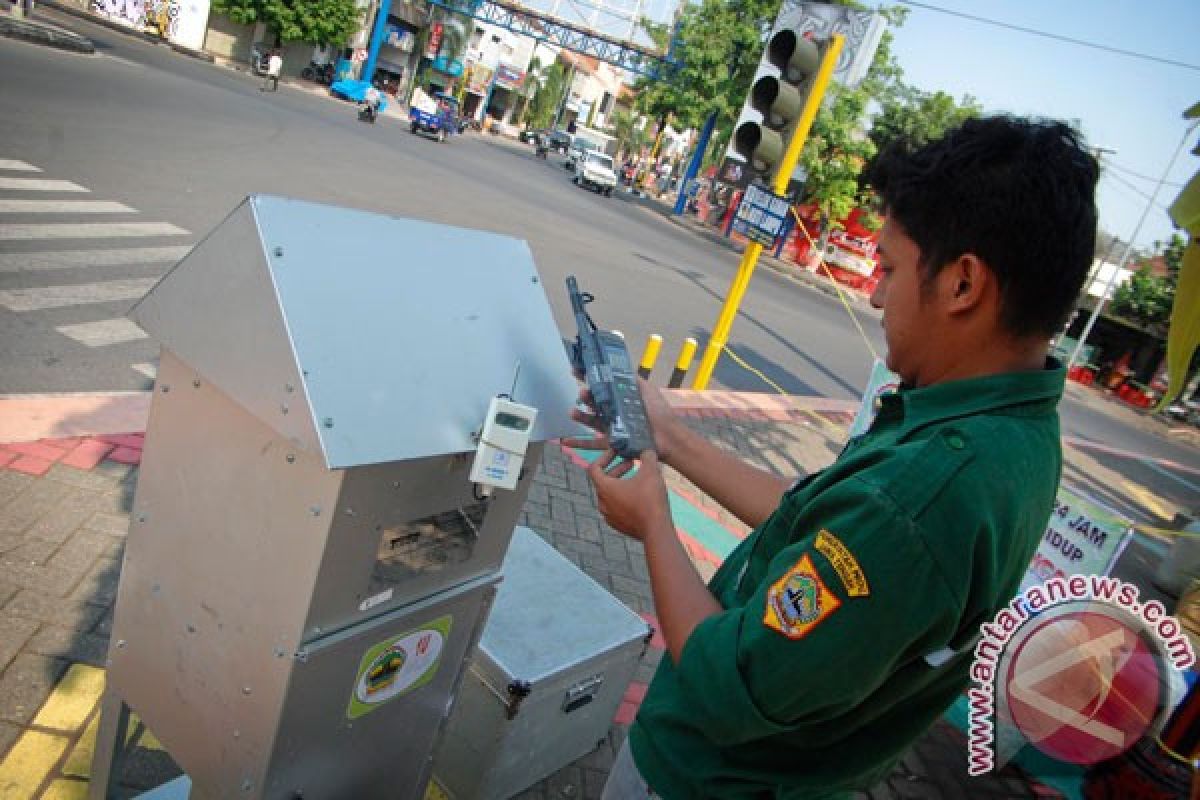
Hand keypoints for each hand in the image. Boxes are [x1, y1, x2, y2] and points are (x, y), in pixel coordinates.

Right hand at [560, 379, 682, 464]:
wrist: (667, 437)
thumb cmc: (659, 413)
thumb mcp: (646, 390)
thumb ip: (633, 379)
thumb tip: (619, 365)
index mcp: (622, 397)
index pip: (602, 386)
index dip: (589, 378)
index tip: (577, 370)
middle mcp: (615, 411)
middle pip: (595, 403)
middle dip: (586, 396)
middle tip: (582, 392)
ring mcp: (613, 426)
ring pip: (592, 420)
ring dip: (581, 415)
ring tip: (574, 411)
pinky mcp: (613, 441)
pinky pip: (593, 443)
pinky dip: (579, 443)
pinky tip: (566, 441)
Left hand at [587, 450, 670, 541]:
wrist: (657, 530)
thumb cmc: (651, 499)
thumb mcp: (651, 471)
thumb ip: (647, 456)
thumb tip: (646, 450)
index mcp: (604, 489)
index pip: (594, 468)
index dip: (605, 457)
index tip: (617, 452)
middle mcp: (602, 503)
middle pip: (603, 481)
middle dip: (617, 469)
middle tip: (631, 462)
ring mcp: (609, 516)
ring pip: (610, 494)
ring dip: (621, 483)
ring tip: (638, 478)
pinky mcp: (618, 525)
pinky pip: (617, 507)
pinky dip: (624, 497)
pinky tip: (640, 496)